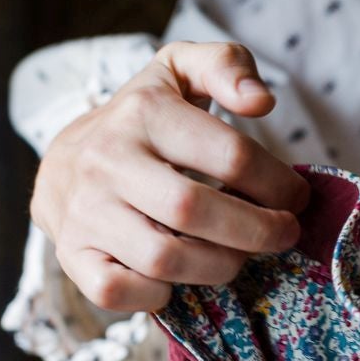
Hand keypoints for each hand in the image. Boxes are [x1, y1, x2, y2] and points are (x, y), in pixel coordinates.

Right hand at [30, 41, 310, 311]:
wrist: (63, 160)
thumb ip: (227, 65)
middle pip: (196, 210)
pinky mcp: (71, 254)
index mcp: (145, 112)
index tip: (296, 197)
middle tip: (283, 234)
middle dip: (257, 231)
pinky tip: (177, 279)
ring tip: (238, 256)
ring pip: (163, 257)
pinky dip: (157, 295)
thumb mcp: (181, 72)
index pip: (230, 155)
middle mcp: (108, 160)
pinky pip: (117, 290)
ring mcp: (84, 210)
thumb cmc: (141, 120)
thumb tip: (261, 101)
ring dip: (218, 266)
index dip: (278, 183)